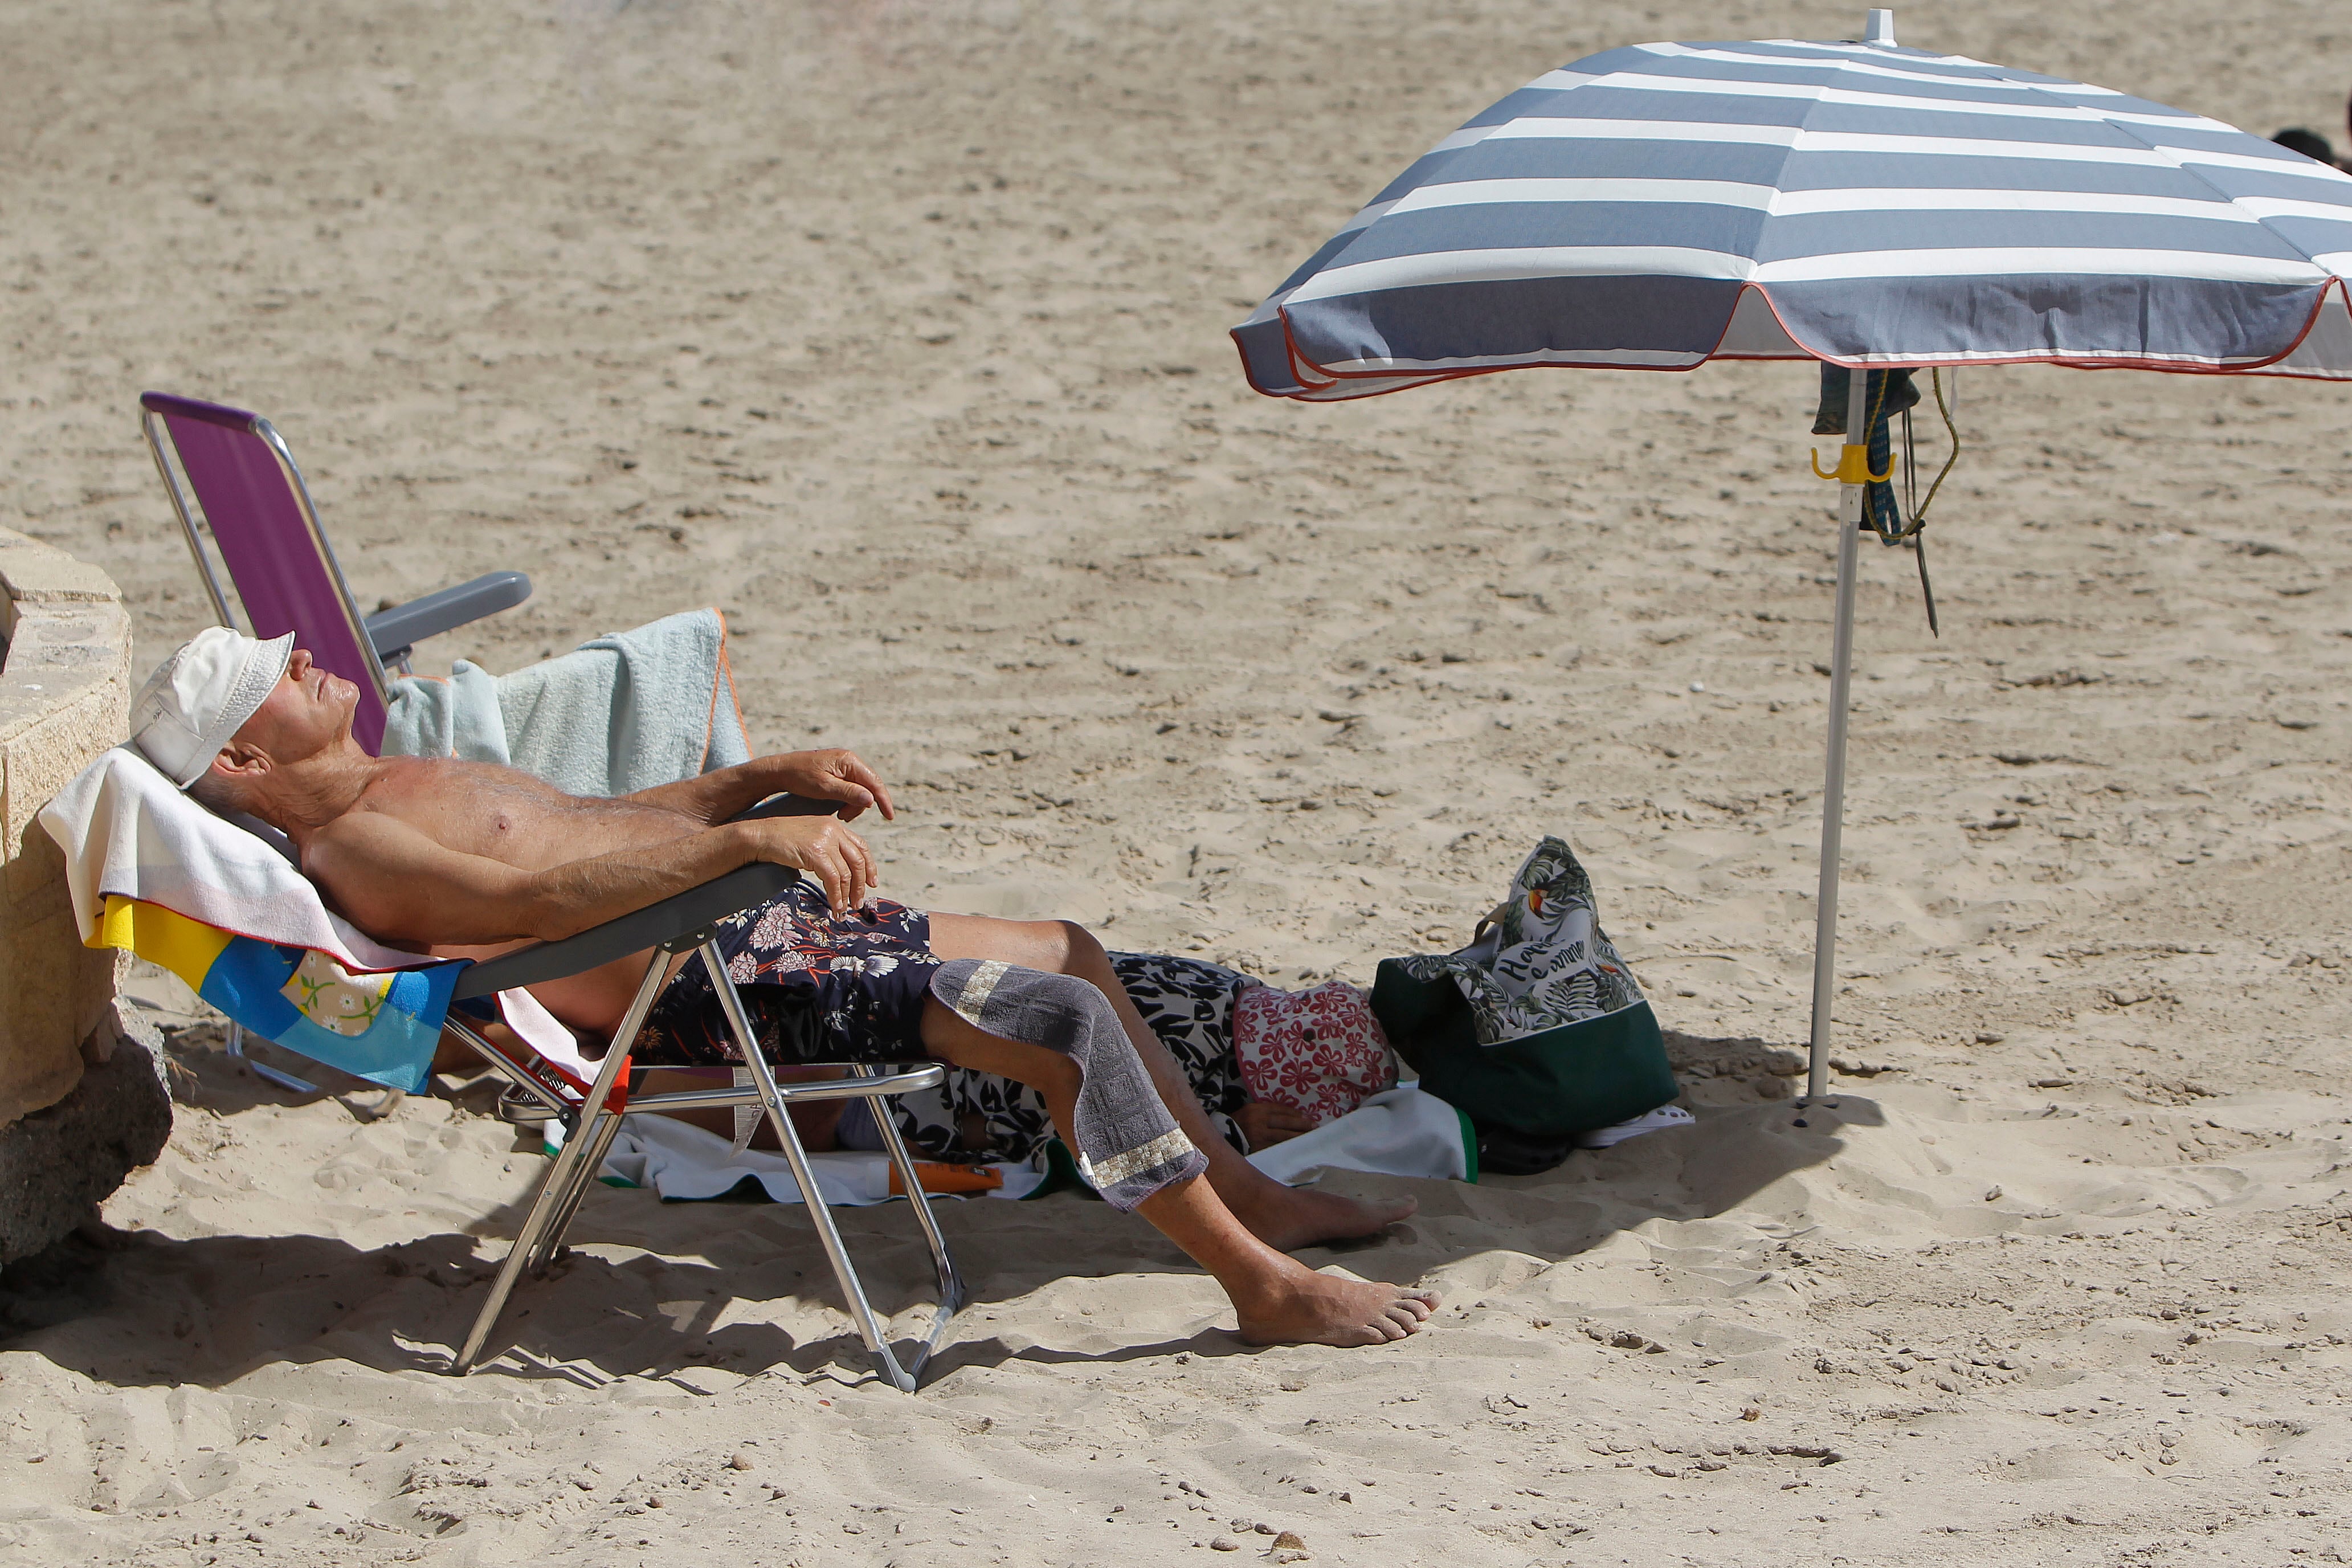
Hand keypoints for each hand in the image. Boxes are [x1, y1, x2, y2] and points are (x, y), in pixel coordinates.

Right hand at [745, 815, 879, 915]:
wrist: (760, 836)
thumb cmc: (781, 841)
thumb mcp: (811, 839)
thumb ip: (829, 849)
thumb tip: (843, 873)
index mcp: (835, 826)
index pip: (861, 847)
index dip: (870, 866)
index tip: (872, 882)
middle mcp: (833, 830)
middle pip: (858, 861)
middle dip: (861, 885)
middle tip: (858, 902)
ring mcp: (825, 840)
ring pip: (846, 873)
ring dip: (847, 895)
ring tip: (844, 909)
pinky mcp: (816, 852)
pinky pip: (833, 879)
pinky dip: (836, 896)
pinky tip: (834, 905)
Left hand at [774, 748, 894, 821]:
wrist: (780, 770)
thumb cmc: (799, 777)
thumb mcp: (824, 787)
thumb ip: (848, 792)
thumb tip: (871, 799)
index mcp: (849, 760)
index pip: (874, 782)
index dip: (884, 800)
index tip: (889, 817)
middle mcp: (849, 760)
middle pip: (868, 786)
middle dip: (861, 805)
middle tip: (845, 817)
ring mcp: (844, 765)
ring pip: (860, 789)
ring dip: (853, 804)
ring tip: (839, 814)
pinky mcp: (837, 771)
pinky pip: (851, 787)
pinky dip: (847, 799)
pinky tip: (837, 807)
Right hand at [1235, 1099, 1314, 1149]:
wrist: (1221, 1137)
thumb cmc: (1239, 1123)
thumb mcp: (1250, 1111)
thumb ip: (1266, 1112)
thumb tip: (1291, 1116)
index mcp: (1256, 1109)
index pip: (1280, 1110)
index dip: (1295, 1114)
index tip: (1306, 1117)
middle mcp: (1258, 1121)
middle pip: (1285, 1122)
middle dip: (1301, 1125)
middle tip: (1314, 1126)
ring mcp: (1258, 1136)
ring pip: (1283, 1136)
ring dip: (1298, 1136)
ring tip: (1309, 1137)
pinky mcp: (1258, 1148)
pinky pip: (1276, 1147)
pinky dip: (1287, 1147)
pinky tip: (1295, 1147)